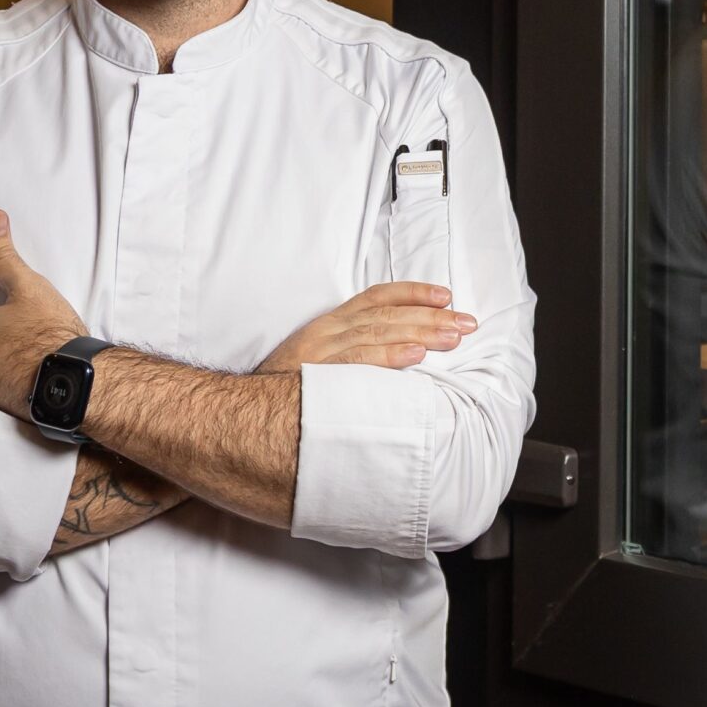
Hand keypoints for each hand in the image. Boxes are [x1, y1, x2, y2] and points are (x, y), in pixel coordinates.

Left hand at [0, 210, 88, 419]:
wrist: (77, 381)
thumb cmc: (49, 334)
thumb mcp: (27, 287)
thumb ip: (3, 255)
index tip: (20, 335)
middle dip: (0, 359)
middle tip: (30, 353)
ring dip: (7, 379)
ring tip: (35, 371)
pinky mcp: (1, 421)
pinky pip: (2, 405)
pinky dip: (15, 399)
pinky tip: (36, 391)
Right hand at [255, 281, 476, 373]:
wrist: (239, 412)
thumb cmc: (283, 391)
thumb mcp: (316, 362)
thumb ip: (352, 353)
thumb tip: (401, 354)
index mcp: (330, 325)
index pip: (376, 298)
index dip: (413, 294)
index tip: (446, 296)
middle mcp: (327, 332)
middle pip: (387, 315)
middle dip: (431, 317)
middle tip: (467, 323)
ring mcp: (321, 353)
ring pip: (377, 334)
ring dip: (420, 334)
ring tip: (452, 337)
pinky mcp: (316, 376)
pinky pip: (357, 364)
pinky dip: (387, 357)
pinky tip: (415, 357)